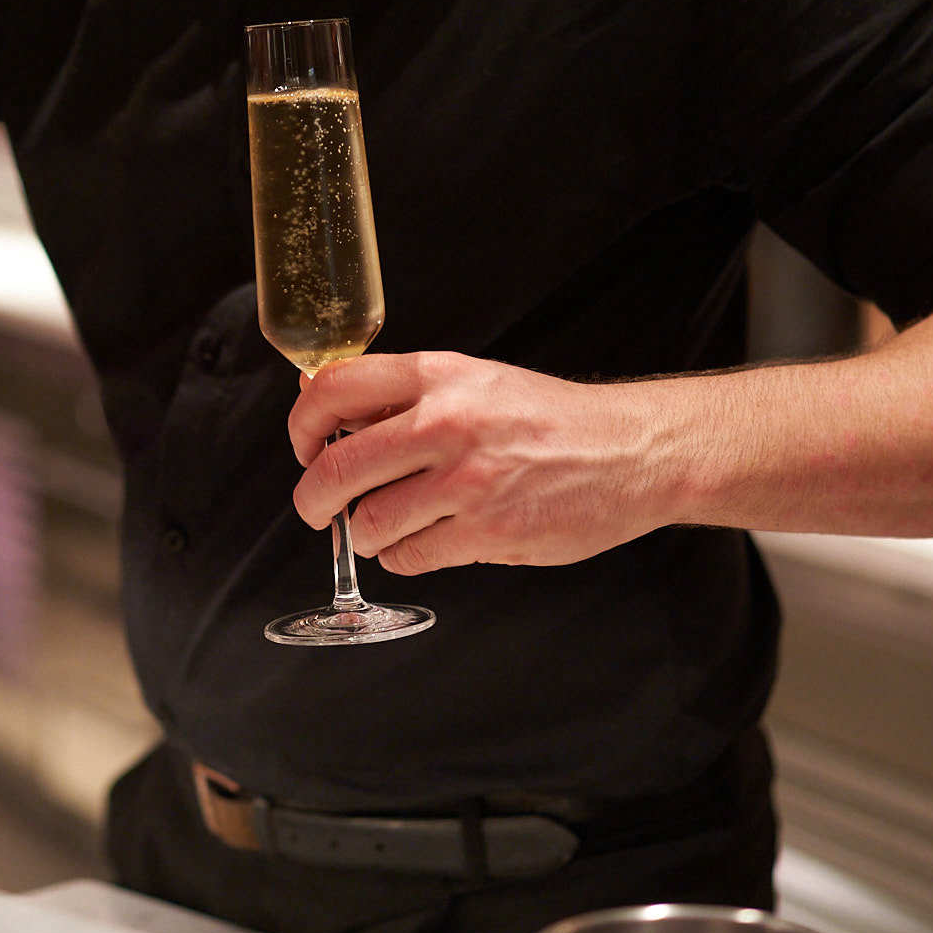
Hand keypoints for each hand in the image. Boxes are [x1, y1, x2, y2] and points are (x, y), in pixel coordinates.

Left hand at [287, 352, 672, 574]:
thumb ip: (405, 396)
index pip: (335, 390)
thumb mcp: (475, 381)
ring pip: (369, 522)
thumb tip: (324, 405)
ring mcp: (468, 480)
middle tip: (318, 508)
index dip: (302, 425)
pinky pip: (411, 556)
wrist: (631, 451)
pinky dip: (405, 557)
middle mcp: (447, 422)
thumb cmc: (551, 420)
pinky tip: (426, 542)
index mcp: (439, 376)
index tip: (305, 446)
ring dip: (366, 534)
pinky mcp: (488, 530)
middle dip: (313, 499)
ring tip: (387, 527)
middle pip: (336, 467)